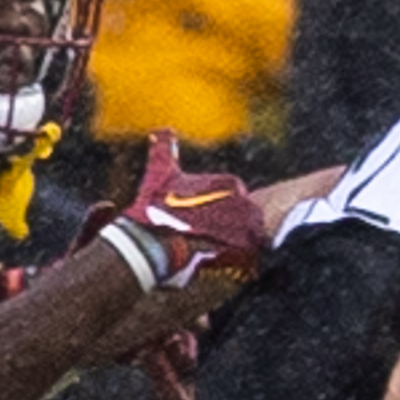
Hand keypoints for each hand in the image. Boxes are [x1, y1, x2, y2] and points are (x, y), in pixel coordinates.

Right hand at [86, 130, 268, 291]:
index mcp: (231, 185)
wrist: (151, 247)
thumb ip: (164, 149)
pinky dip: (233, 267)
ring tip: (204, 257)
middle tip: (198, 243)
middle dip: (224, 233)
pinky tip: (213, 269)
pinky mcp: (245, 258)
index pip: (232, 202)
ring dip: (229, 250)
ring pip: (244, 243)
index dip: (212, 215)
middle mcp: (246, 206)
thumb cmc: (153, 210)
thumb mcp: (159, 174)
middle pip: (241, 224)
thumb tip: (162, 130)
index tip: (194, 225)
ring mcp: (248, 233)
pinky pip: (247, 265)